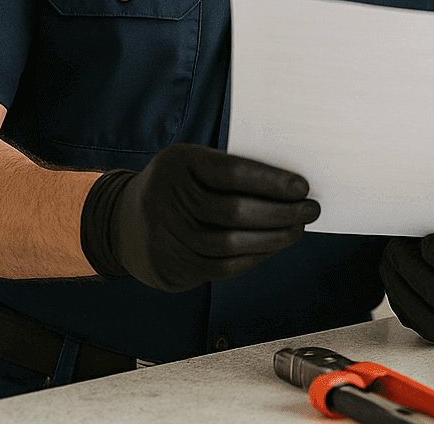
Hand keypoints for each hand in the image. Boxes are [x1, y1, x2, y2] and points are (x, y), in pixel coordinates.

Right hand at [79, 143, 318, 292]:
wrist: (123, 223)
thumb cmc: (176, 186)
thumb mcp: (192, 165)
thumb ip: (229, 171)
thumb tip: (289, 186)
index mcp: (177, 165)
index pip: (231, 173)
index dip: (270, 181)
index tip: (302, 187)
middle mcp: (167, 200)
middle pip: (234, 212)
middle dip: (281, 213)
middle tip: (310, 209)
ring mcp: (166, 238)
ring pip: (232, 244)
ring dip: (274, 238)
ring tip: (298, 228)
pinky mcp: (172, 268)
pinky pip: (224, 266)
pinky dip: (255, 257)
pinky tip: (273, 246)